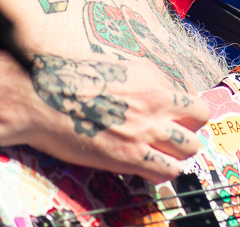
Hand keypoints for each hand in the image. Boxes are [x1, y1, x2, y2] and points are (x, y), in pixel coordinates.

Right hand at [24, 54, 209, 182]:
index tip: (176, 120)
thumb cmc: (69, 79)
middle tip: (171, 138)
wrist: (40, 96)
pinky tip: (146, 169)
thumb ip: (143, 81)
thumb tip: (157, 92)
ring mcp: (144, 131)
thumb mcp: (116, 67)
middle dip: (188, 132)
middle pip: (199, 124)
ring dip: (177, 155)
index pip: (192, 100)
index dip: (186, 114)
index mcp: (152, 80)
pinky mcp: (128, 156)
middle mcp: (155, 103)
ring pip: (189, 151)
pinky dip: (161, 173)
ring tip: (159, 155)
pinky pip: (166, 172)